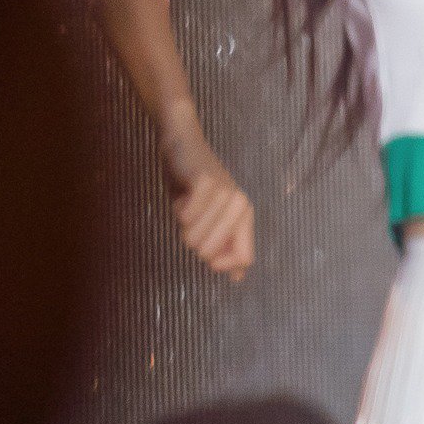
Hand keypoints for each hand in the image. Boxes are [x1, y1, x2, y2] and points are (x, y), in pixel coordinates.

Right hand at [158, 111, 253, 278]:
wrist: (182, 145)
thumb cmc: (194, 187)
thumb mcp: (211, 220)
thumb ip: (226, 246)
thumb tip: (238, 278)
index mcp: (245, 215)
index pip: (244, 259)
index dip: (220, 263)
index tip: (205, 251)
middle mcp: (240, 205)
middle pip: (211, 253)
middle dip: (193, 243)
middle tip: (192, 220)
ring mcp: (225, 193)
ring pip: (194, 238)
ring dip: (182, 225)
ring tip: (187, 205)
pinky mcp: (206, 183)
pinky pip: (187, 217)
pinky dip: (178, 211)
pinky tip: (182, 196)